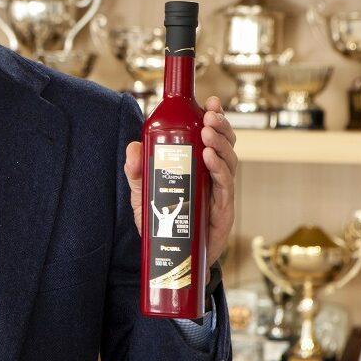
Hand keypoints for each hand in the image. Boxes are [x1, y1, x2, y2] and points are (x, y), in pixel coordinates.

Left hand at [123, 96, 236, 266]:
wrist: (171, 259)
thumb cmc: (163, 225)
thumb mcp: (143, 194)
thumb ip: (136, 171)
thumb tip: (132, 148)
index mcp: (198, 167)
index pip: (211, 138)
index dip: (215, 118)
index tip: (212, 101)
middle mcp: (212, 177)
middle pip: (225, 146)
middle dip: (220, 127)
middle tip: (210, 116)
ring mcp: (219, 194)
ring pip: (228, 163)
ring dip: (219, 144)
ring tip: (207, 132)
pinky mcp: (221, 211)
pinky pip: (224, 187)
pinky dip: (218, 169)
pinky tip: (208, 157)